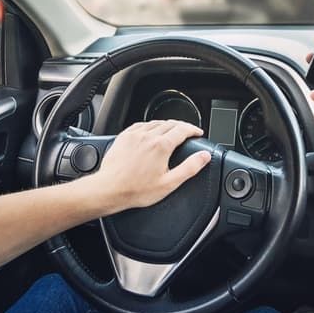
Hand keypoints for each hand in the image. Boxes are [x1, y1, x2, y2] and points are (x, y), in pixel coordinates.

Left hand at [91, 120, 211, 213]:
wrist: (109, 189)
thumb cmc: (136, 190)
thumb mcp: (169, 183)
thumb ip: (189, 168)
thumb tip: (204, 157)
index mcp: (161, 146)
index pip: (182, 130)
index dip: (193, 129)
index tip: (198, 132)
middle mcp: (148, 136)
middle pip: (170, 123)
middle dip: (182, 126)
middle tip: (187, 131)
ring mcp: (134, 135)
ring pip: (155, 122)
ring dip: (167, 124)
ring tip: (172, 130)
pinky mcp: (123, 137)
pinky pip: (140, 125)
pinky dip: (150, 125)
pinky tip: (150, 131)